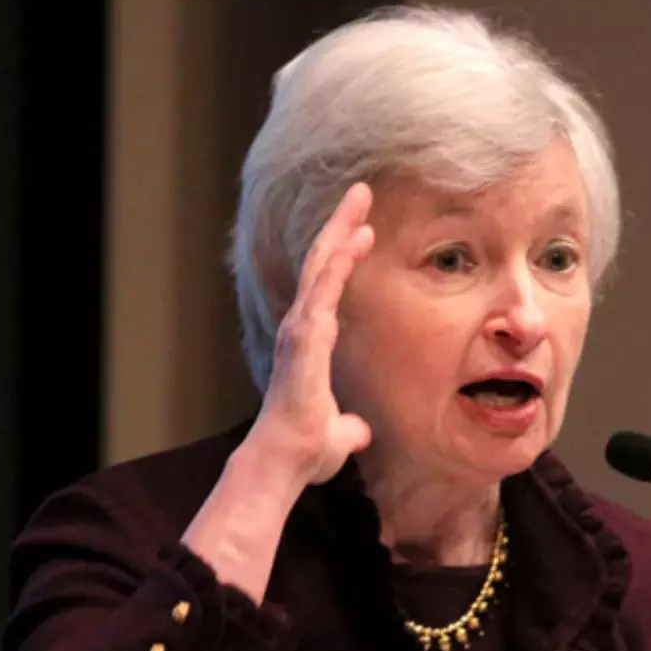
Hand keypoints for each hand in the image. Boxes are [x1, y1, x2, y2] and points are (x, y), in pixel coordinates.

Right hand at [244, 182, 376, 485]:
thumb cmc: (306, 448)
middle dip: (341, 224)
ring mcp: (301, 328)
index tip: (364, 227)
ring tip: (362, 198)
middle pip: (322, 263)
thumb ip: (348, 426)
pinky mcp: (305, 336)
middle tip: (361, 191)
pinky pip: (324, 290)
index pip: (328, 286)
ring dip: (341, 229)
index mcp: (310, 340)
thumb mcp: (338, 433)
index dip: (344, 254)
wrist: (286, 459)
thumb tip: (356, 432)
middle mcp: (302, 326)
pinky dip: (339, 261)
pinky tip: (357, 236)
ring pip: (321, 266)